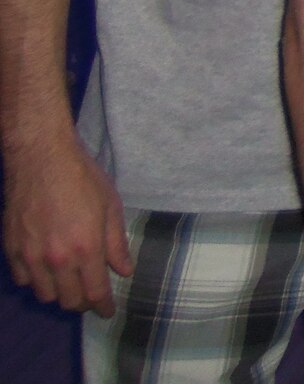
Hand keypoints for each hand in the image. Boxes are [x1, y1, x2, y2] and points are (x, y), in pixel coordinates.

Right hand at [3, 135, 131, 316]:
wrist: (41, 159)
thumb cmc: (82, 178)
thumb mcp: (111, 207)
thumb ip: (116, 243)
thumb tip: (124, 271)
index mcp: (86, 248)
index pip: (95, 292)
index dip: (103, 307)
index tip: (108, 312)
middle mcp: (57, 258)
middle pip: (68, 300)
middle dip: (83, 302)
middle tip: (91, 296)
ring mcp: (30, 255)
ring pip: (44, 294)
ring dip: (59, 293)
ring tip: (69, 282)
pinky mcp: (11, 248)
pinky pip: (22, 279)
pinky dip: (35, 280)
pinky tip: (45, 269)